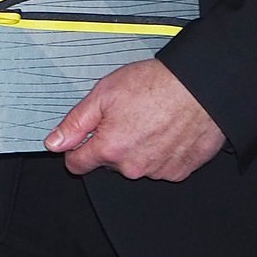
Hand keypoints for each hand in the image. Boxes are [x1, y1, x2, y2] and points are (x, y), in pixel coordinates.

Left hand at [47, 58, 225, 180]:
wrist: (203, 88)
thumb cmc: (157, 85)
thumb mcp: (103, 94)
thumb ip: (75, 123)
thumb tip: (54, 142)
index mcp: (110, 149)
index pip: (77, 164)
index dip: (76, 148)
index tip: (83, 138)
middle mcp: (133, 166)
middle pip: (108, 162)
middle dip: (111, 143)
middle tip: (126, 116)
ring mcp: (159, 171)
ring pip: (135, 163)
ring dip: (138, 147)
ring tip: (150, 120)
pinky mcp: (181, 170)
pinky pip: (161, 165)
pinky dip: (161, 151)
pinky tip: (167, 130)